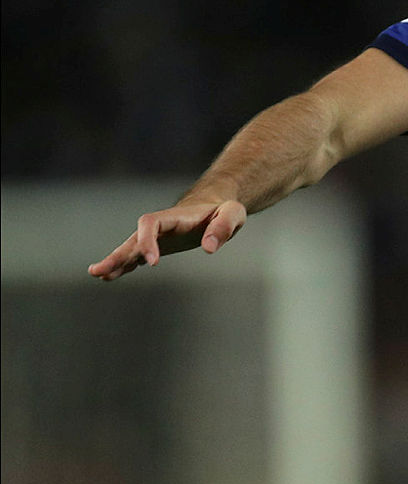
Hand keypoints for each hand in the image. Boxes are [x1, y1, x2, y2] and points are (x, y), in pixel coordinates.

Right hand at [87, 198, 246, 280]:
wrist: (217, 206)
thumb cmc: (226, 210)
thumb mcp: (233, 214)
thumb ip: (223, 227)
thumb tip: (208, 248)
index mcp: (175, 216)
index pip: (150, 224)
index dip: (147, 241)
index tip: (152, 263)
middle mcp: (160, 226)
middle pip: (133, 238)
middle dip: (117, 255)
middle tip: (99, 271)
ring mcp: (157, 236)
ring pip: (131, 248)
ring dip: (115, 261)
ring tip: (97, 274)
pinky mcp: (159, 246)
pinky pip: (137, 255)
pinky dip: (125, 265)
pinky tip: (111, 276)